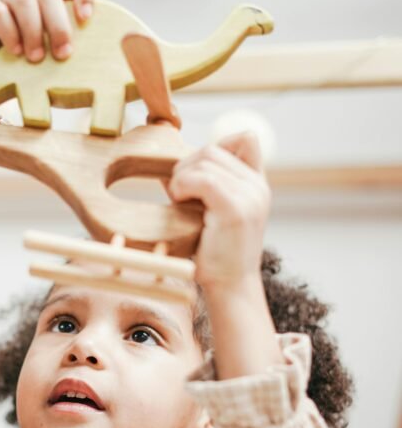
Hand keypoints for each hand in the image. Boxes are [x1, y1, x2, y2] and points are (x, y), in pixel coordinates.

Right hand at [0, 0, 95, 92]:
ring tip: (36, 59)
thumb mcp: (45, 49)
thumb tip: (96, 62)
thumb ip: (63, 45)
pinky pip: (0, 14)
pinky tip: (16, 52)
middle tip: (63, 55)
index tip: (87, 18)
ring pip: (26, 2)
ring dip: (35, 33)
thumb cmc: (16, 59)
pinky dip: (11, 34)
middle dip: (60, 26)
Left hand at [166, 131, 280, 377]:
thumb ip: (203, 188)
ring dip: (182, 176)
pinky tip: (178, 200)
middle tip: (176, 191)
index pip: (246, 139)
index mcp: (256, 185)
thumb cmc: (215, 255)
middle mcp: (258, 186)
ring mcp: (251, 196)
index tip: (195, 172)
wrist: (230, 288)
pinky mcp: (236, 208)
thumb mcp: (212, 214)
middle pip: (215, 148)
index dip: (216, 146)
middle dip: (187, 164)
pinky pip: (203, 178)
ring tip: (178, 199)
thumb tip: (169, 168)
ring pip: (207, 159)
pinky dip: (183, 184)